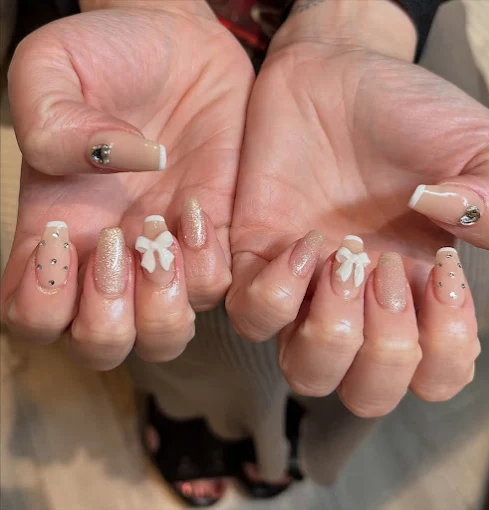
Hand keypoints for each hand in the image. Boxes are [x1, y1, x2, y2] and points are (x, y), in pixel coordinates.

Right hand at [2, 5, 253, 368]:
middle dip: (109, 319)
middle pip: (103, 345)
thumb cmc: (106, 56)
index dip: (42, 304)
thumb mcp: (52, 71)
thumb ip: (53, 124)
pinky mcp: (216, 238)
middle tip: (120, 244)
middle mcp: (111, 258)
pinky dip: (207, 263)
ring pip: (166, 334)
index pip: (33, 317)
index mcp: (57, 233)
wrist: (176, 46)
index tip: (64, 235)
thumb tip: (114, 166)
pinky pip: (217, 288)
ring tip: (162, 230)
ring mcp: (167, 254)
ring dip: (163, 301)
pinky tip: (198, 207)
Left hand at [227, 0, 488, 416]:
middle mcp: (358, 303)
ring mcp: (303, 289)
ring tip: (344, 257)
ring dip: (330, 332)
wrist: (334, 73)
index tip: (441, 271)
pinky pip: (251, 316)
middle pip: (364, 393)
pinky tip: (303, 239)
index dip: (443, 350)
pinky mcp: (253, 262)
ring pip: (305, 371)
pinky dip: (277, 291)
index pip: (432, 377)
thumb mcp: (476, 148)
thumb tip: (462, 232)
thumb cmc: (406, 111)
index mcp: (417, 292)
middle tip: (386, 267)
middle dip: (383, 349)